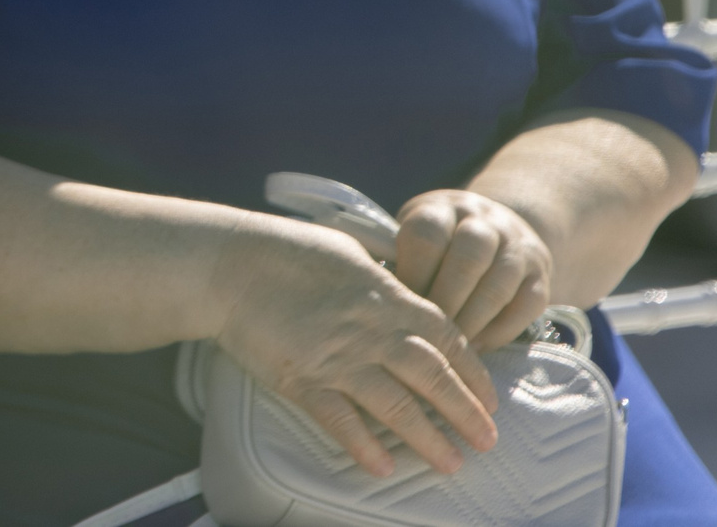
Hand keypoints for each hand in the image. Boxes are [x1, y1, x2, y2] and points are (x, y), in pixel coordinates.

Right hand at [213, 219, 499, 479]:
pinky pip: (341, 420)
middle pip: (433, 377)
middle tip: (487, 441)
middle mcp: (372, 331)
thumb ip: (381, 279)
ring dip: (428, 438)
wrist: (228, 265)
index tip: (488, 397)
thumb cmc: (282, 250)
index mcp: (387, 297)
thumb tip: (399, 288)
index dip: (472, 371)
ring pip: (397, 406)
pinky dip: (363, 446)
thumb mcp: (347, 252)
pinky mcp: (304, 379)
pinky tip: (382, 467)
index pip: (446, 338)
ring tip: (451, 463)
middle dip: (465, 412)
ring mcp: (339, 358)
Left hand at [394, 190, 553, 351]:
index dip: (413, 273)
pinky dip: (500, 331)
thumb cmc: (437, 242)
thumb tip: (374, 304)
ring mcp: (517, 245)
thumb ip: (396, 258)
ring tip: (450, 350)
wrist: (497, 223)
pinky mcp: (541, 273)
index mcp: (442, 208)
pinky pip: (526, 305)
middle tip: (426, 335)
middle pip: (467, 258)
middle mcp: (484, 219)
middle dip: (445, 302)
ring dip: (472, 322)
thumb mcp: (413, 234)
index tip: (399, 307)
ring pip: (498, 284)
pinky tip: (476, 350)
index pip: (428, 233)